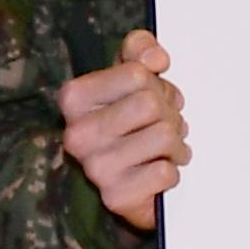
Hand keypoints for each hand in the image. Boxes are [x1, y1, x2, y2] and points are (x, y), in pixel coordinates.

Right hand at [55, 30, 185, 229]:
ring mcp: (95, 168)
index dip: (155, 83)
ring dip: (175, 143)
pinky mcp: (116, 197)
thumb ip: (140, 51)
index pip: (136, 73)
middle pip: (150, 104)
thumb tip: (155, 58)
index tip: (152, 96)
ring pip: (164, 136)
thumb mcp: (131, 78)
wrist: (129, 183)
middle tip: (163, 124)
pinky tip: (161, 170)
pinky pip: (166, 172)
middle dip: (168, 113)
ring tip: (166, 148)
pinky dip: (172, 171)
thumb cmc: (131, 123)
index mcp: (74, 98)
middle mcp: (77, 134)